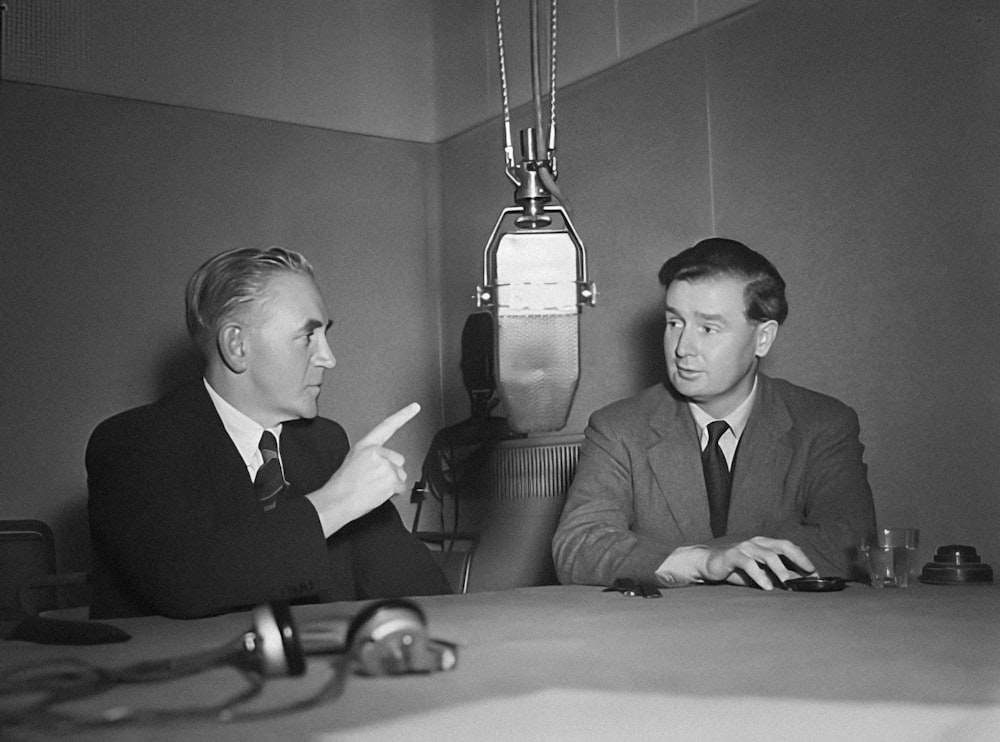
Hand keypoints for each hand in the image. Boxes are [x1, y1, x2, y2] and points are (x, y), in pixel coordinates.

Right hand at [308, 403, 419, 535]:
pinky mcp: (391, 478)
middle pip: (398, 460)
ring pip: (400, 475)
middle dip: (391, 471)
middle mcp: (377, 452)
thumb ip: (371, 457)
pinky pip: (400, 487)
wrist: (338, 500)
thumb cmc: (343, 485)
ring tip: (373, 487)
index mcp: (366, 445)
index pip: (388, 426)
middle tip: (373, 479)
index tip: (415, 407)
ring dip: (391, 483)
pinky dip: (393, 492)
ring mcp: (385, 465)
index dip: (403, 415)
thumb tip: (384, 464)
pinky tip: (378, 493)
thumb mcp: (354, 461)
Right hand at [698, 536, 815, 589]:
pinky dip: (759, 575)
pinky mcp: (733, 555)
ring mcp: (745, 547)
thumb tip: (799, 584)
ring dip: (780, 569)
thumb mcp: (760, 573)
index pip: (789, 547)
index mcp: (765, 544)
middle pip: (783, 546)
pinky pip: (748, 563)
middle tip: (809, 572)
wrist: (708, 564)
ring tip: (788, 583)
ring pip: (767, 555)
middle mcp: (757, 542)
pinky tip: (766, 587)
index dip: (803, 559)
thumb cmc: (736, 569)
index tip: (815, 574)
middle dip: (799, 558)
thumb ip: (776, 575)